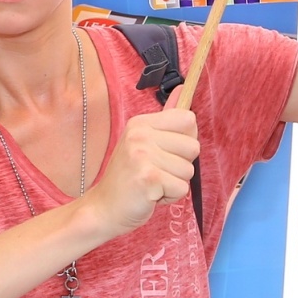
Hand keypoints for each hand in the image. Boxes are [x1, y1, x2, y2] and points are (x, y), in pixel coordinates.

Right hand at [82, 109, 198, 234]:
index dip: (184, 140)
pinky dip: (169, 197)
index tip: (163, 152)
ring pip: (189, 170)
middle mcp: (139, 135)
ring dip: (174, 183)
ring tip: (152, 184)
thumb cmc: (127, 178)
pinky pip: (182, 188)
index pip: (188, 120)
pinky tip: (150, 195)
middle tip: (155, 172)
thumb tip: (181, 89)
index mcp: (140, 123)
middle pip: (194, 146)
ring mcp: (142, 156)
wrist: (103, 208)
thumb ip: (165, 118)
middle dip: (180, 165)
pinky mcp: (148, 178)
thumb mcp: (144, 143)